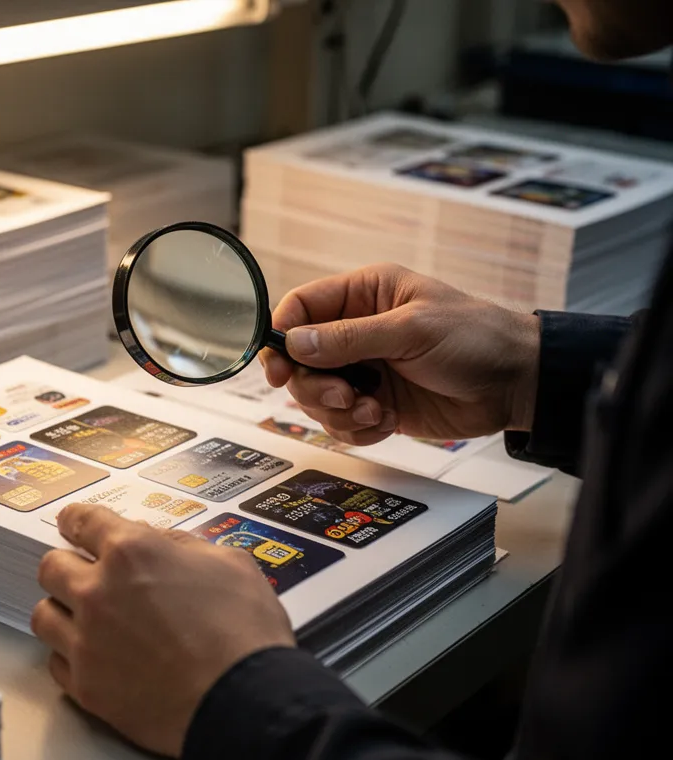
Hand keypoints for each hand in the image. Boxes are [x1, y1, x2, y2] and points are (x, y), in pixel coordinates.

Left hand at [31, 504, 294, 757]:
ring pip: (44, 615)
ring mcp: (86, 642)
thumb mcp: (229, 563)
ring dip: (62, 611)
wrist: (243, 702)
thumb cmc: (244, 633)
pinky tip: (93, 656)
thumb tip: (162, 544)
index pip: (83, 520)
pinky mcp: (86, 687)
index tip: (73, 523)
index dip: (77, 519)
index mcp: (131, 553)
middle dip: (67, 566)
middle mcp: (97, 592)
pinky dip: (69, 656)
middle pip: (51, 567)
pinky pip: (55, 662)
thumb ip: (185, 545)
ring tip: (85, 617)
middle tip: (85, 574)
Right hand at [260, 264, 540, 445]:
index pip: (301, 308)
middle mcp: (356, 331)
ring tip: (375, 410)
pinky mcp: (375, 403)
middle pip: (300, 361)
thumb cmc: (475, 338)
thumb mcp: (410, 330)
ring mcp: (365, 369)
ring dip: (339, 411)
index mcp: (363, 295)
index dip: (281, 337)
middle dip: (315, 386)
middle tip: (345, 396)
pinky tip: (386, 421)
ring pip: (317, 396)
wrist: (516, 384)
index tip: (278, 369)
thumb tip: (295, 343)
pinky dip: (357, 428)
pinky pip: (342, 422)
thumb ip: (348, 338)